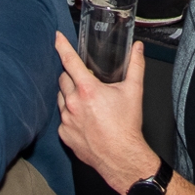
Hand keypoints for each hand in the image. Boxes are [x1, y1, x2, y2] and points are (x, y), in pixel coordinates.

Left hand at [54, 33, 156, 193]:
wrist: (121, 157)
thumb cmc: (126, 126)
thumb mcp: (134, 91)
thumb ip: (136, 66)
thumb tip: (137, 48)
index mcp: (88, 90)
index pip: (70, 61)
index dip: (62, 46)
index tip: (56, 37)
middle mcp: (73, 104)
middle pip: (63, 79)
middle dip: (72, 76)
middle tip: (86, 82)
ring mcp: (66, 120)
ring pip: (61, 98)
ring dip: (70, 95)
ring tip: (87, 103)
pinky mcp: (64, 134)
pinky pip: (62, 118)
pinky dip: (70, 115)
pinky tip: (85, 120)